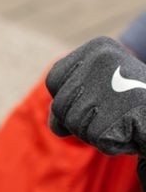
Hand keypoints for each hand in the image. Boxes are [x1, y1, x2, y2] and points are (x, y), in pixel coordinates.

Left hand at [46, 35, 145, 154]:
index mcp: (96, 48)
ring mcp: (108, 84)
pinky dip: (111, 143)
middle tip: (115, 111)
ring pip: (75, 124)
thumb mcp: (101, 94)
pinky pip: (95, 138)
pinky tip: (132, 130)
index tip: (99, 97)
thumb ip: (71, 103)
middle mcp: (100, 60)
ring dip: (96, 132)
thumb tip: (56, 127)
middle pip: (60, 105)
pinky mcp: (117, 111)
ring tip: (124, 120)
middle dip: (82, 119)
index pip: (54, 80)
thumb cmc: (138, 104)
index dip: (70, 98)